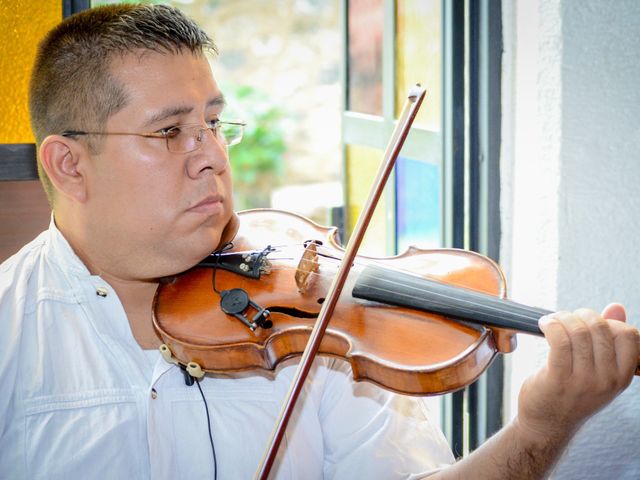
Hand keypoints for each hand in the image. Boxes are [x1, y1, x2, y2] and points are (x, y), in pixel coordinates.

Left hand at [516, 305, 639, 444]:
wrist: (547, 424)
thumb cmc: (572, 393)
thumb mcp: (599, 371)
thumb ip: (609, 339)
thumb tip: (616, 307)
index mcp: (621, 377)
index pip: (629, 335)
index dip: (608, 321)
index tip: (590, 324)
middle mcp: (606, 380)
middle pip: (600, 328)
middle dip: (580, 315)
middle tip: (566, 319)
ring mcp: (583, 381)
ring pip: (578, 332)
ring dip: (562, 318)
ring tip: (552, 320)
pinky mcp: (558, 379)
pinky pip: (559, 340)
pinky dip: (551, 325)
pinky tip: (544, 324)